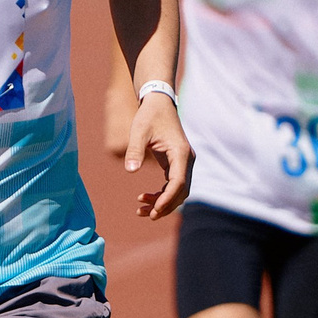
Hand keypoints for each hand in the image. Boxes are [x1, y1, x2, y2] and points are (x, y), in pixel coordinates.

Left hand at [125, 92, 190, 218]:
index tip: (154, 210)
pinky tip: (144, 197)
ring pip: (178, 191)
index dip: (167, 199)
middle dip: (165, 206)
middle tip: (145, 215)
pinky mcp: (176, 163)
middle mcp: (187, 160)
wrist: (158, 102)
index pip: (179, 183)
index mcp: (181, 153)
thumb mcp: (139, 131)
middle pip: (181, 191)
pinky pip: (172, 185)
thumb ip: (135, 150)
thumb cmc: (149, 115)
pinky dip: (161, 194)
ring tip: (141, 210)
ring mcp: (183, 163)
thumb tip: (130, 171)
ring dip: (162, 202)